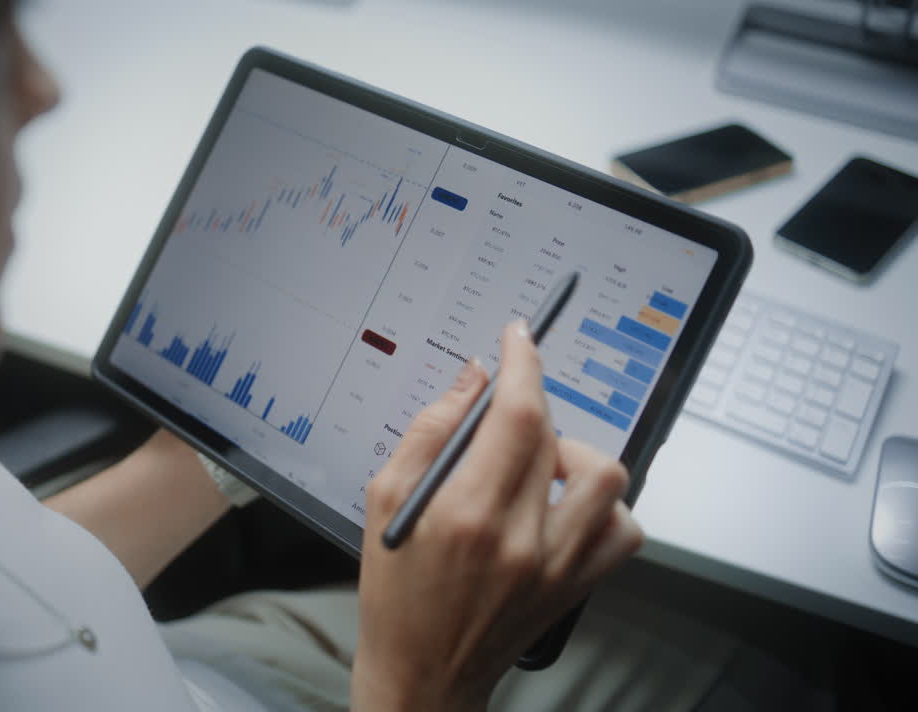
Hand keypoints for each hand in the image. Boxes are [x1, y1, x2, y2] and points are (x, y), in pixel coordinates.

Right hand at [351, 320, 643, 711]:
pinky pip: (623, 528)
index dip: (523, 364)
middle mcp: (521, 539)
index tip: (520, 338)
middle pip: (556, 436)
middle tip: (503, 416)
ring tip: (536, 466)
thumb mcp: (385, 500)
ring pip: (606, 477)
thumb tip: (472, 380)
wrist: (424, 671)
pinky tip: (564, 505)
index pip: (517, 416)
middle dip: (532, 404)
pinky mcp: (577, 584)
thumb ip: (429, 432)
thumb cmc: (395, 589)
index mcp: (466, 514)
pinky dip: (602, 504)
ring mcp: (557, 565)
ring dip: (573, 453)